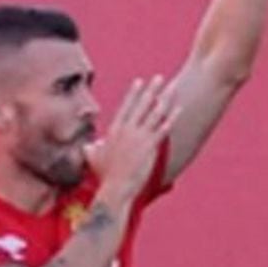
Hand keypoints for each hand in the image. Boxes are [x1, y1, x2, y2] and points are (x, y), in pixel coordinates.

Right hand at [84, 76, 180, 202]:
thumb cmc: (104, 176)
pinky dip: (171, 118)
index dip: (134, 93)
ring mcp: (139, 138)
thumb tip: (89, 145)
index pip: (126, 106)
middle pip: (142, 105)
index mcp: (115, 130)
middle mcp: (128, 130)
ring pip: (154, 114)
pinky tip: (178, 110)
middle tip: (159, 78)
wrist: (116, 188)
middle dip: (151, 90)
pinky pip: (163, 129)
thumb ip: (91, 149)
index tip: (139, 82)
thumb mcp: (94, 159)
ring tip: (173, 88)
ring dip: (164, 99)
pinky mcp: (150, 147)